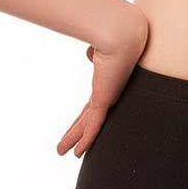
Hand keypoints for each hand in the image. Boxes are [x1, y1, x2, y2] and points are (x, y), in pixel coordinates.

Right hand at [56, 6, 149, 158]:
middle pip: (87, 119)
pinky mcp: (105, 98)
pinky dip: (86, 139)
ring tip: (62, 153)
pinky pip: (94, 124)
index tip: (78, 125)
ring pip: (88, 126)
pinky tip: (78, 152)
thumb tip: (91, 54)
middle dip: (76, 134)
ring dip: (75, 140)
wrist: (125, 35)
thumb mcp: (101, 48)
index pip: (91, 105)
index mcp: (107, 84)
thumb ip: (95, 54)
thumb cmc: (118, 38)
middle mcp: (108, 94)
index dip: (84, 118)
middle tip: (68, 149)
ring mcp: (107, 98)